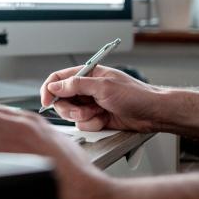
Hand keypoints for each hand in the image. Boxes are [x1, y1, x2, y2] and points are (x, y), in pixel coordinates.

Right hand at [40, 65, 157, 131]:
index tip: (46, 101)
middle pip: (62, 99)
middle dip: (69, 108)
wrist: (152, 113)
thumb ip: (77, 85)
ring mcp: (91, 104)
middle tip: (82, 111)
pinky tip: (104, 120)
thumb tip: (55, 86)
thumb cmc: (135, 95)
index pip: (59, 78)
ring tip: (98, 114)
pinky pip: (83, 124)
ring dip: (83, 117)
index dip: (49, 89)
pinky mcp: (96, 117)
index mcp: (88, 74)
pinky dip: (92, 124)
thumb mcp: (103, 87)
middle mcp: (87, 88)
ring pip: (71, 114)